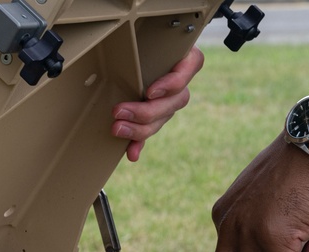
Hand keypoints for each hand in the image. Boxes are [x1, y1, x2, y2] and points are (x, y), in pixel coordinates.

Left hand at [111, 47, 203, 161]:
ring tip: (118, 129)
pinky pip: (151, 132)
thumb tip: (129, 51)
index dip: (170, 84)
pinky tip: (132, 153)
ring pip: (163, 119)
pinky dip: (139, 143)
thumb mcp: (145, 40)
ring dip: (139, 129)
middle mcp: (181, 82)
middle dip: (145, 112)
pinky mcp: (156, 116)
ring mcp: (169, 101)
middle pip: (174, 102)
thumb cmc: (141, 43)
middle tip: (119, 112)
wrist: (135, 53)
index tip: (149, 92)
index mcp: (185, 58)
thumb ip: (144, 45)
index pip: (191, 68)